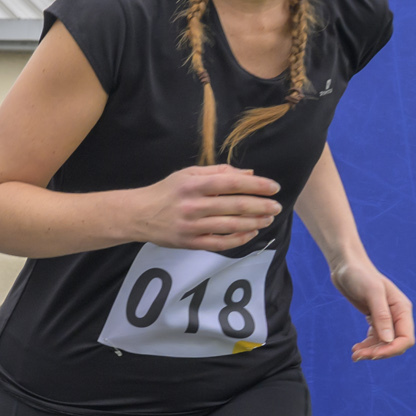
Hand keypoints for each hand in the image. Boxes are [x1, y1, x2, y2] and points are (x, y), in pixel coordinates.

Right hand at [134, 165, 280, 251]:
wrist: (138, 215)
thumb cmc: (166, 192)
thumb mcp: (188, 174)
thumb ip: (218, 172)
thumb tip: (250, 175)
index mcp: (193, 185)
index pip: (231, 183)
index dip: (256, 185)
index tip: (274, 187)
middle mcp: (193, 205)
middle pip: (235, 206)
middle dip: (261, 206)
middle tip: (277, 206)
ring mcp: (191, 226)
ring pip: (231, 225)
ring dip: (254, 222)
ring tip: (268, 219)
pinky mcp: (190, 242)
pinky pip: (220, 243)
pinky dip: (239, 239)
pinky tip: (251, 233)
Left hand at [329, 257, 414, 360]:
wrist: (346, 266)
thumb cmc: (360, 275)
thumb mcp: (372, 293)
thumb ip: (381, 316)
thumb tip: (388, 340)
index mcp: (402, 309)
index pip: (406, 339)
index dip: (391, 350)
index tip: (372, 355)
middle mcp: (397, 315)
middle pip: (395, 344)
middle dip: (379, 353)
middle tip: (358, 357)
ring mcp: (386, 317)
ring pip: (384, 343)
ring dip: (371, 351)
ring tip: (354, 355)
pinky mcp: (374, 318)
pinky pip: (375, 338)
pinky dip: (367, 345)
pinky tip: (355, 348)